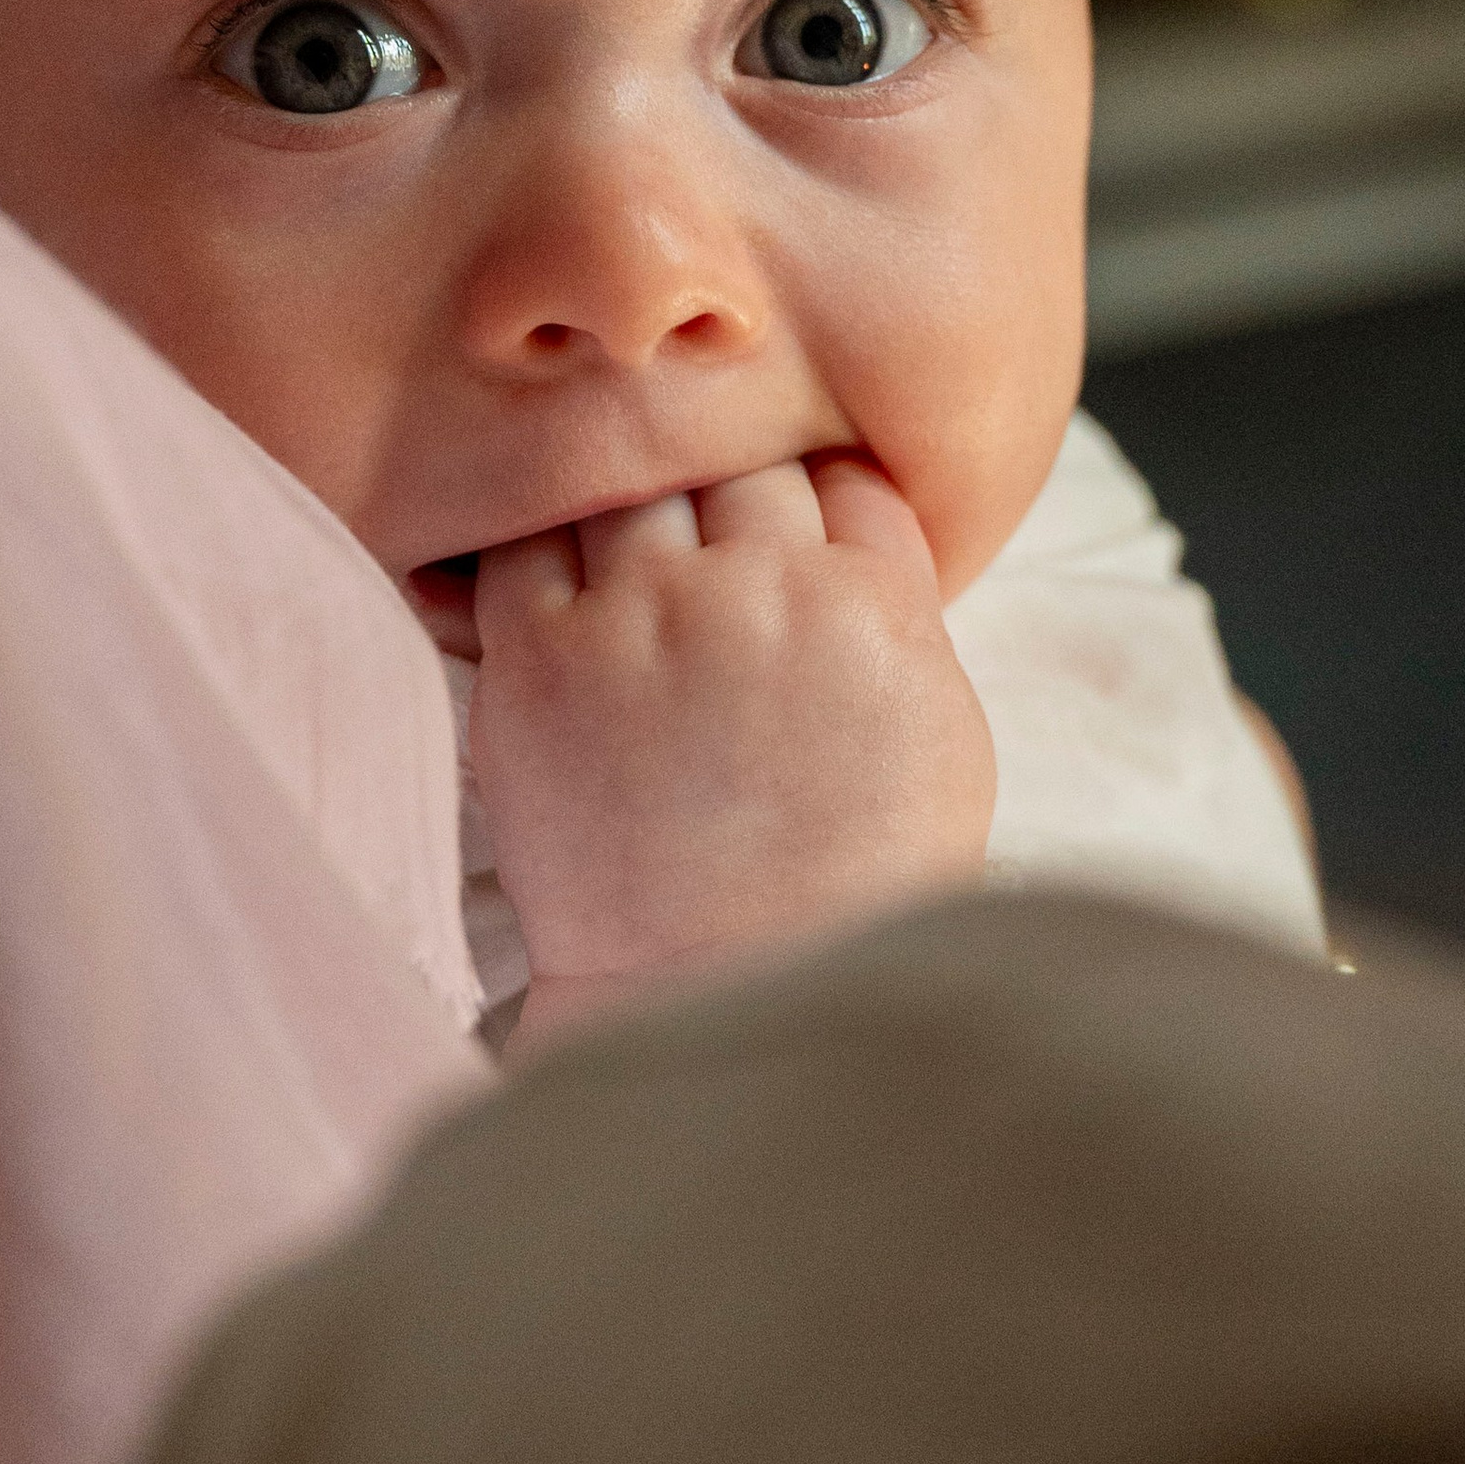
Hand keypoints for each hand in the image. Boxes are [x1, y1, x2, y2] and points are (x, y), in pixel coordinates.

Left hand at [469, 453, 994, 1044]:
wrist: (720, 1002)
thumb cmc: (851, 893)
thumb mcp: (941, 739)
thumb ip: (902, 613)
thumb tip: (860, 527)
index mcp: (870, 603)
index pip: (842, 473)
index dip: (819, 495)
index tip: (799, 529)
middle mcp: (756, 586)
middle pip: (737, 461)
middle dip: (729, 493)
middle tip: (711, 549)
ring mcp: (640, 613)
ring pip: (629, 482)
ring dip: (631, 509)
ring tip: (631, 568)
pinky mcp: (538, 656)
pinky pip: (523, 545)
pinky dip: (536, 551)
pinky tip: (553, 590)